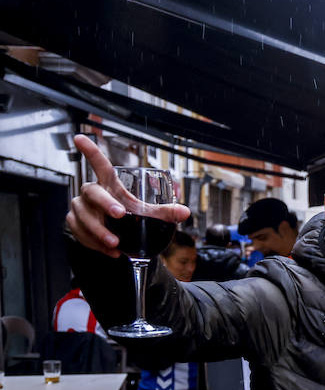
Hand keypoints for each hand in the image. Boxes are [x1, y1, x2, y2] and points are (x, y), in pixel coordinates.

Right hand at [68, 135, 189, 257]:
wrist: (118, 237)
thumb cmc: (130, 217)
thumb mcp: (148, 214)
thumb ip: (165, 212)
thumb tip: (184, 212)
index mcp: (110, 184)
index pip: (99, 165)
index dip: (90, 151)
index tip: (80, 138)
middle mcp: (92, 193)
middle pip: (92, 192)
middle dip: (105, 203)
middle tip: (119, 215)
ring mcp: (81, 208)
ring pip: (84, 216)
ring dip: (99, 231)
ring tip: (115, 243)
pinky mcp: (75, 224)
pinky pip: (80, 233)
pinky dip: (95, 244)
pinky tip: (111, 251)